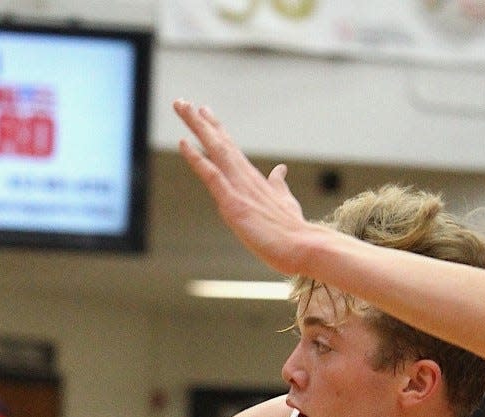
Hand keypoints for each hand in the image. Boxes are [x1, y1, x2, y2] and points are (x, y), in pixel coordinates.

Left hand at [174, 100, 312, 276]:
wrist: (304, 246)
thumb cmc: (294, 231)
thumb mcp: (286, 202)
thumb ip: (279, 185)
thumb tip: (280, 170)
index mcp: (255, 180)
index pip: (231, 149)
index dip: (216, 129)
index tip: (203, 111)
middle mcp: (245, 178)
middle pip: (219, 143)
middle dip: (200, 122)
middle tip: (181, 102)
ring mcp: (239, 189)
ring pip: (214, 150)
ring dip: (196, 128)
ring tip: (181, 106)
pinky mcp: (234, 204)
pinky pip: (211, 175)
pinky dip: (197, 159)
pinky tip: (183, 143)